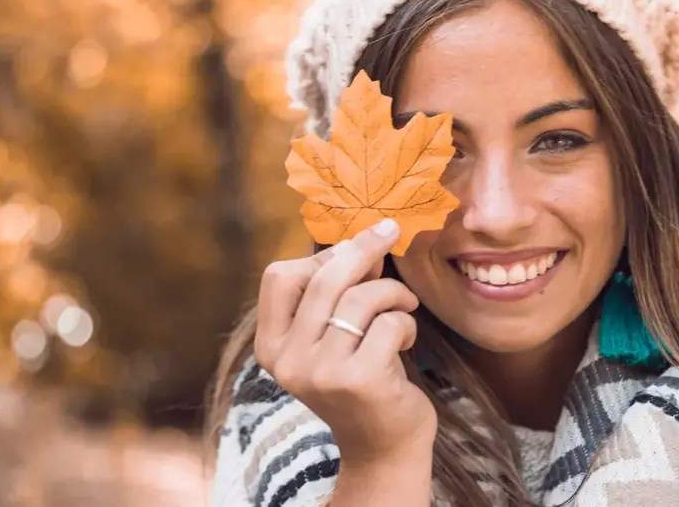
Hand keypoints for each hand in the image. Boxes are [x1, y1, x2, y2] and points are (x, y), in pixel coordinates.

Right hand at [254, 218, 436, 463]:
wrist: (383, 445)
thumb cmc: (363, 376)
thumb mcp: (338, 335)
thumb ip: (340, 291)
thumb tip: (362, 237)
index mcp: (272, 346)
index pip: (279, 277)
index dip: (319, 256)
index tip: (352, 248)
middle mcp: (288, 360)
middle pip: (324, 280)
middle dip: (363, 249)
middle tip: (391, 232)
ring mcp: (321, 373)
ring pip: (361, 299)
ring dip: (393, 293)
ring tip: (405, 307)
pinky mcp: (359, 380)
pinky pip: (390, 323)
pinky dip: (407, 323)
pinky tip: (406, 341)